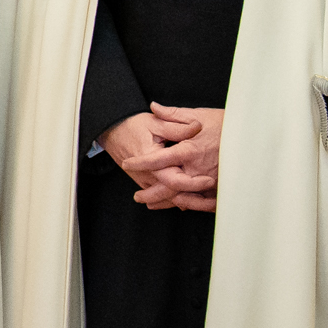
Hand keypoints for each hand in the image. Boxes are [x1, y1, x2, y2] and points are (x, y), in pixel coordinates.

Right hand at [103, 106, 222, 210]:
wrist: (112, 130)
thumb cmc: (133, 125)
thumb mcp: (155, 122)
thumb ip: (177, 126)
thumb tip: (197, 126)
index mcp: (152, 159)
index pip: (174, 179)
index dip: (193, 182)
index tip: (210, 180)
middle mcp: (147, 174)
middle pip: (173, 194)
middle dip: (196, 199)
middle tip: (216, 198)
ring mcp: (145, 180)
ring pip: (167, 198)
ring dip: (189, 203)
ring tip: (211, 204)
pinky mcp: (145, 182)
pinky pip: (161, 196)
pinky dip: (177, 200)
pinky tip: (194, 201)